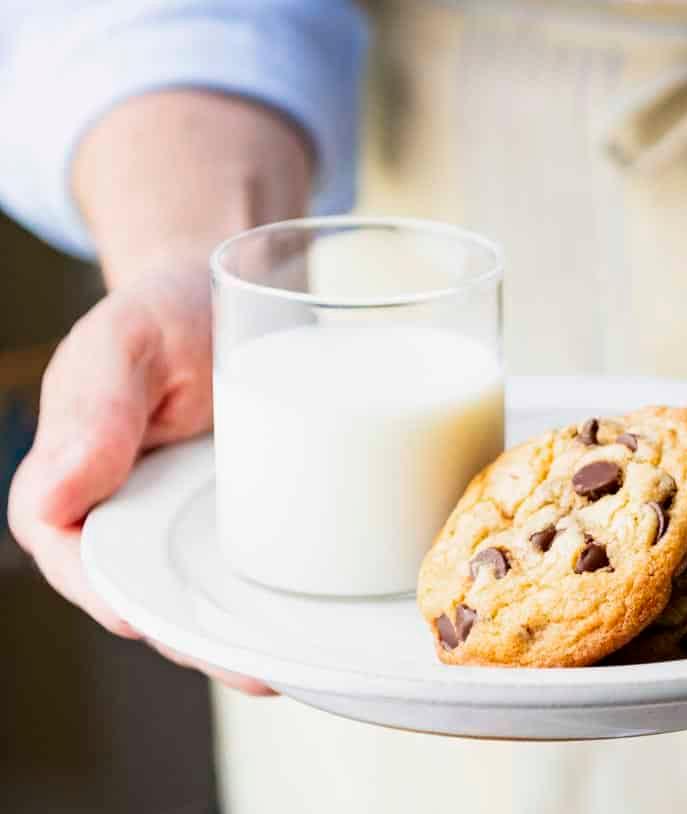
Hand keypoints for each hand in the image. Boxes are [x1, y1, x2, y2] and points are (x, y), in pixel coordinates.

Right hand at [8, 267, 272, 694]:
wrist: (237, 291)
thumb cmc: (167, 312)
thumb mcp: (128, 341)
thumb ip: (94, 407)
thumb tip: (56, 494)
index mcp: (73, 484)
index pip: (76, 561)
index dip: (116, 600)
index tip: (160, 623)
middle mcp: (127, 517)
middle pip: (151, 597)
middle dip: (199, 640)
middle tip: (258, 670)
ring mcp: (185, 524)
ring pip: (204, 594)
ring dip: (243, 634)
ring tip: (298, 663)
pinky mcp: (241, 517)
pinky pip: (253, 566)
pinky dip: (279, 596)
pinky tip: (323, 620)